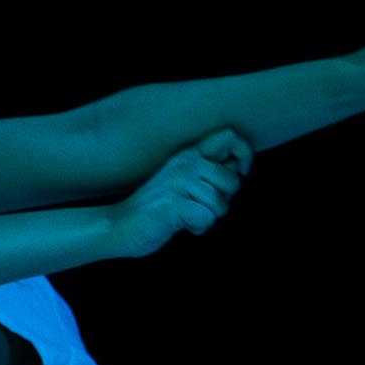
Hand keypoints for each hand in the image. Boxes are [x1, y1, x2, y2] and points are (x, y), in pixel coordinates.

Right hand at [111, 130, 250, 256]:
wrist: (119, 225)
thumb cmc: (158, 208)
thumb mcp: (184, 180)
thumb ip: (209, 172)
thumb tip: (239, 168)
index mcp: (190, 153)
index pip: (231, 136)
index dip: (244, 156)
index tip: (235, 176)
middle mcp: (185, 162)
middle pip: (233, 180)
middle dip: (224, 201)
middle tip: (201, 206)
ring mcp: (177, 182)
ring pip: (220, 204)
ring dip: (208, 218)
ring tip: (187, 216)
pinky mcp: (172, 205)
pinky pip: (206, 218)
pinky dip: (198, 228)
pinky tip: (182, 224)